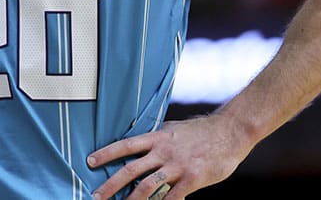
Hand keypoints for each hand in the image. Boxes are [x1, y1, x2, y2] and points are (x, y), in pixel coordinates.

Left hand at [86, 114, 250, 199]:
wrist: (231, 131)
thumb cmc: (200, 132)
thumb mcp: (173, 129)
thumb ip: (155, 139)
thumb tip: (135, 145)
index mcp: (157, 137)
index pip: (126, 145)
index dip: (106, 153)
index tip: (89, 161)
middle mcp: (164, 151)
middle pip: (131, 170)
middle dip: (111, 184)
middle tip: (96, 195)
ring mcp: (178, 166)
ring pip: (148, 187)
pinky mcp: (193, 179)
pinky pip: (173, 198)